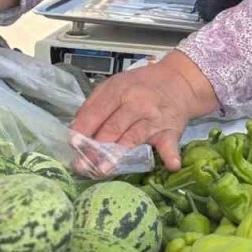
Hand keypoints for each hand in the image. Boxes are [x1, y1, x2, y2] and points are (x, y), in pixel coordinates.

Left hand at [70, 51, 219, 171]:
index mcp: (119, 90)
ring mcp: (154, 119)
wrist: (179, 81)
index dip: (84, 128)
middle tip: (81, 165)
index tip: (72, 143)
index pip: (98, 111)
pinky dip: (170, 155)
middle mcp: (137, 104)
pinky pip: (169, 144)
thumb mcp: (114, 85)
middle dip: (96, 147)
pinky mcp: (170, 131)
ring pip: (133, 138)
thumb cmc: (139, 86)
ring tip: (103, 170)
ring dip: (119, 154)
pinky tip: (171, 165)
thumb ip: (95, 104)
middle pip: (113, 127)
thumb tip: (75, 129)